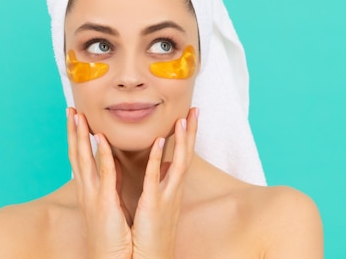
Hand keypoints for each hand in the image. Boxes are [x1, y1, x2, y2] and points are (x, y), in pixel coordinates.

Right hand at [66, 108, 132, 258]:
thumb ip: (110, 183)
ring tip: (79, 116)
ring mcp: (93, 195)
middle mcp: (86, 190)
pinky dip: (103, 154)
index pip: (79, 158)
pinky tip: (101, 138)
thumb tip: (111, 166)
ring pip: (84, 159)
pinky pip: (104, 173)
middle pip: (76, 154)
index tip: (75, 119)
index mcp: (88, 191)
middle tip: (71, 110)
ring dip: (81, 136)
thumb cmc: (112, 236)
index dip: (76, 138)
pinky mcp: (105, 202)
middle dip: (73, 131)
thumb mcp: (108, 204)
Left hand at [130, 107, 198, 258]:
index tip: (189, 116)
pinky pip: (156, 179)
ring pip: (179, 164)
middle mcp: (173, 191)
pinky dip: (158, 160)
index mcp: (171, 189)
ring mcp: (166, 198)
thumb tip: (162, 162)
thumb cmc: (150, 235)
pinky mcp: (154, 206)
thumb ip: (159, 181)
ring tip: (183, 119)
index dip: (187, 137)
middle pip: (187, 156)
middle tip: (195, 110)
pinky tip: (158, 143)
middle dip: (191, 133)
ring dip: (182, 141)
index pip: (182, 156)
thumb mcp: (156, 203)